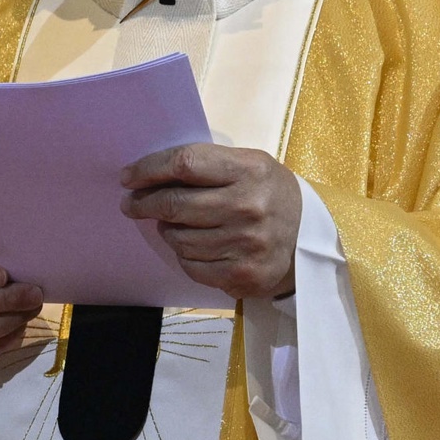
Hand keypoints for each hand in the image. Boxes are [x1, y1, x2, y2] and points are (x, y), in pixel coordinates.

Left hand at [118, 143, 299, 299]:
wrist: (310, 238)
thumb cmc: (268, 193)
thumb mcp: (249, 165)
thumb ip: (206, 165)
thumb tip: (148, 174)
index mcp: (249, 170)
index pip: (184, 164)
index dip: (149, 169)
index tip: (128, 176)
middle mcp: (249, 206)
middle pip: (175, 203)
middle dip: (144, 203)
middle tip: (131, 203)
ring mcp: (246, 244)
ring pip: (179, 238)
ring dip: (167, 230)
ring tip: (174, 224)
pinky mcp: (243, 275)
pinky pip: (191, 265)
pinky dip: (185, 255)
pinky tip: (194, 245)